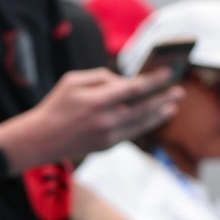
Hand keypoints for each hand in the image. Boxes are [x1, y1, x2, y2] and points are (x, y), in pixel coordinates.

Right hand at [7, 68, 180, 169]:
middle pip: (144, 107)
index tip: (169, 73)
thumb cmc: (55, 106)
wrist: (40, 140)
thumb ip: (101, 76)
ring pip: (141, 123)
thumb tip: (123, 81)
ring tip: (172, 106)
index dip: (155, 80)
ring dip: (159, 114)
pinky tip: (153, 118)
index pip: (135, 88)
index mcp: (97, 100)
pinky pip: (131, 134)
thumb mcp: (72, 80)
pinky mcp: (106, 146)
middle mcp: (106, 120)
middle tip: (180, 91)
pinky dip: (144, 125)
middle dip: (164, 98)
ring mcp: (107, 136)